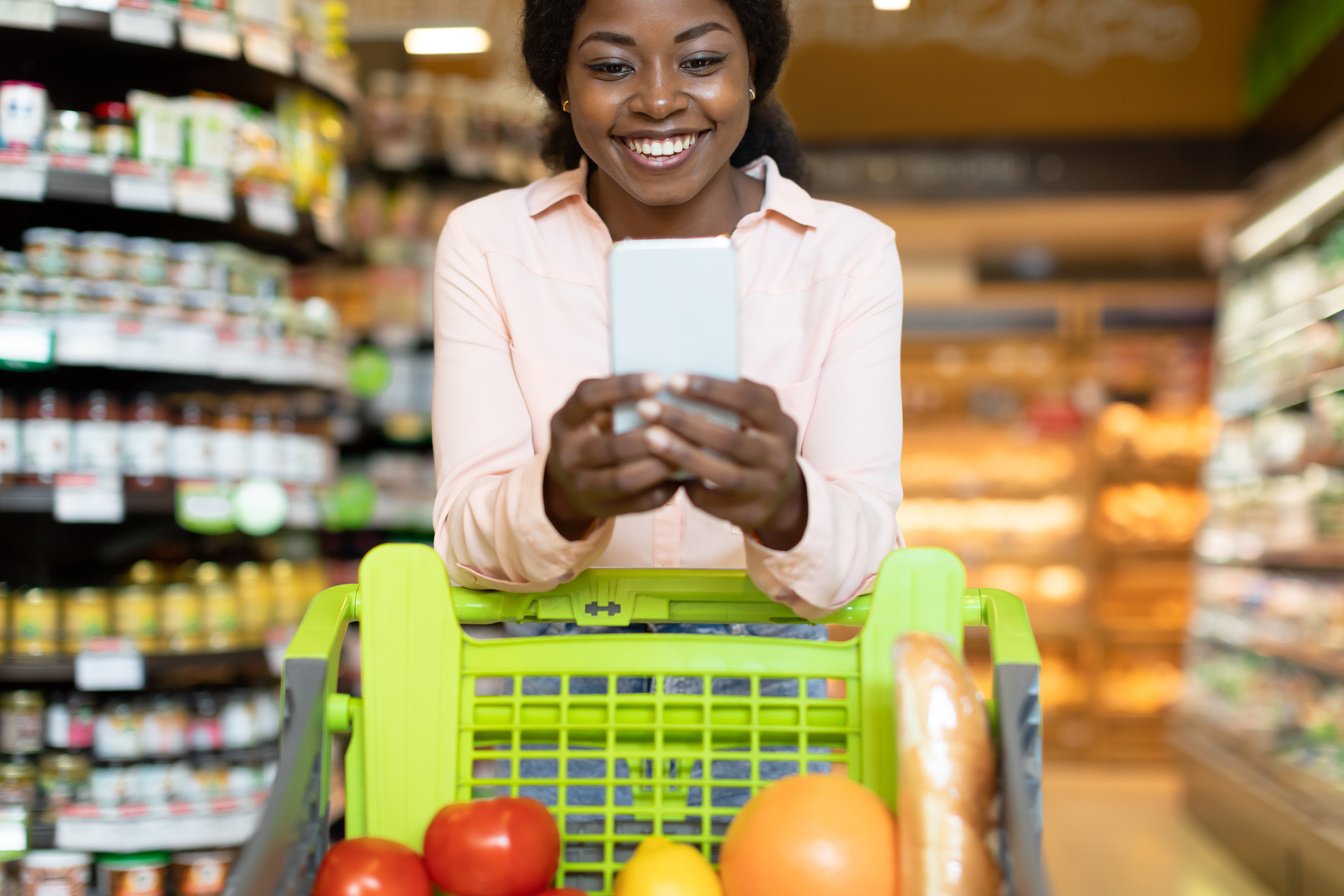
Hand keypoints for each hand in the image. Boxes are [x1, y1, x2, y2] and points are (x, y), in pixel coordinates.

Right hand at [543, 373, 679, 540]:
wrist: (565, 485)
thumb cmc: (591, 433)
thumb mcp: (591, 413)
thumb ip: (618, 398)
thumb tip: (669, 380)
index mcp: (564, 421)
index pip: (588, 398)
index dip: (622, 387)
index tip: (658, 379)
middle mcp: (568, 455)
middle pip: (611, 446)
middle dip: (651, 434)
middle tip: (685, 420)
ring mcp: (583, 486)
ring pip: (625, 479)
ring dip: (661, 464)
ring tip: (691, 448)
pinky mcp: (602, 509)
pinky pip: (639, 503)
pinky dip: (665, 488)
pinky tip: (685, 474)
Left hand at [639, 375, 807, 550]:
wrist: (782, 495)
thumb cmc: (753, 442)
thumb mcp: (755, 420)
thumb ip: (729, 401)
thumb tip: (678, 378)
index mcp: (780, 423)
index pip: (750, 400)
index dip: (713, 389)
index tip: (674, 379)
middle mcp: (780, 456)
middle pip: (731, 440)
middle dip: (686, 422)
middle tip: (647, 408)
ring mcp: (768, 487)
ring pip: (723, 475)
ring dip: (684, 455)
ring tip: (650, 438)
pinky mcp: (754, 514)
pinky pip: (714, 502)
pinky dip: (689, 487)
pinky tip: (664, 474)